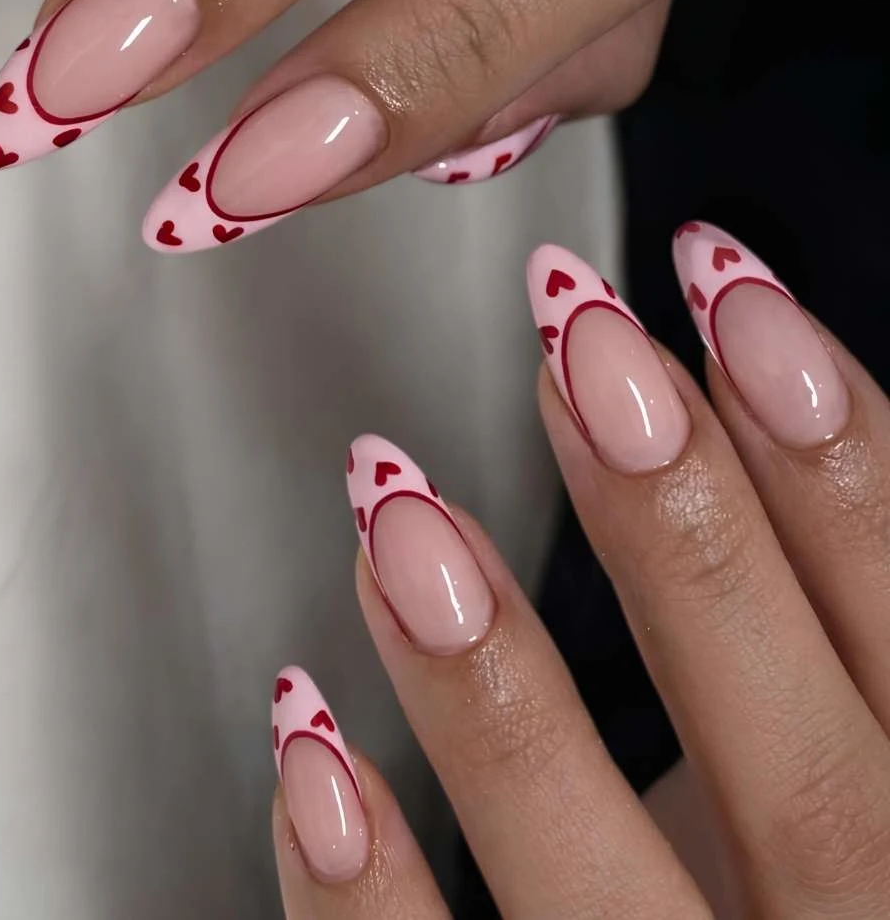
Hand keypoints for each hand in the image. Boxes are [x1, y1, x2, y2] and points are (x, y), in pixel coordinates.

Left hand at [271, 221, 889, 916]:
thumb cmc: (814, 889)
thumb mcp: (857, 767)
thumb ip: (815, 649)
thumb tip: (728, 431)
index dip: (846, 464)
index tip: (728, 287)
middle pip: (801, 775)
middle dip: (694, 541)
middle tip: (581, 343)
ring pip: (605, 906)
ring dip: (503, 698)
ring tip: (402, 506)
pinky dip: (366, 893)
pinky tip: (310, 735)